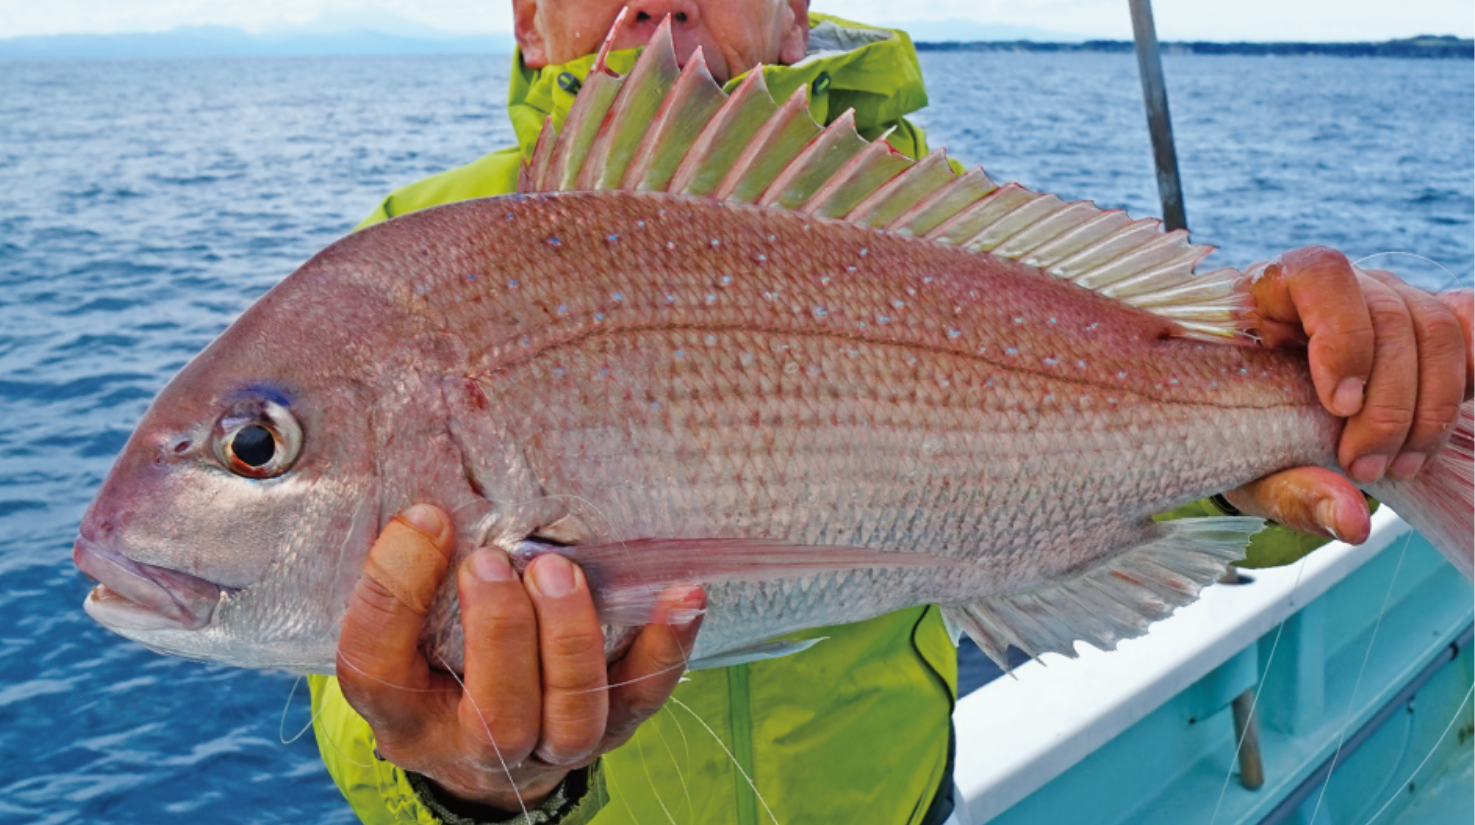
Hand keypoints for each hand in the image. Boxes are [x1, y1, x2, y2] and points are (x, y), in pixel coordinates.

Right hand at [336, 504, 703, 813]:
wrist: (487, 749)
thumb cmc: (436, 663)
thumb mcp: (399, 630)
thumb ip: (406, 576)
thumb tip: (430, 495)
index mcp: (403, 714)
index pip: (376, 668)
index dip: (395, 591)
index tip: (425, 518)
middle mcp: (476, 748)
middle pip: (497, 716)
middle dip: (501, 632)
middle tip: (493, 559)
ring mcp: (553, 745)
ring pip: (573, 717)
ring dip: (571, 638)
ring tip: (558, 570)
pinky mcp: (613, 727)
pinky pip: (644, 693)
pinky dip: (666, 644)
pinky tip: (681, 594)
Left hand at [1223, 247, 1474, 540]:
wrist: (1252, 417)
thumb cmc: (1235, 429)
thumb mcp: (1247, 466)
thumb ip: (1291, 491)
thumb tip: (1353, 522)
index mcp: (1267, 294)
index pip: (1320, 274)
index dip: (1342, 335)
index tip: (1339, 405)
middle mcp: (1333, 287)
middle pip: (1389, 314)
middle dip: (1388, 404)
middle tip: (1363, 468)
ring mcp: (1383, 299)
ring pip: (1435, 327)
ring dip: (1430, 408)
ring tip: (1399, 466)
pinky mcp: (1421, 323)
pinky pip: (1467, 326)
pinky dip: (1471, 375)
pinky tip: (1440, 426)